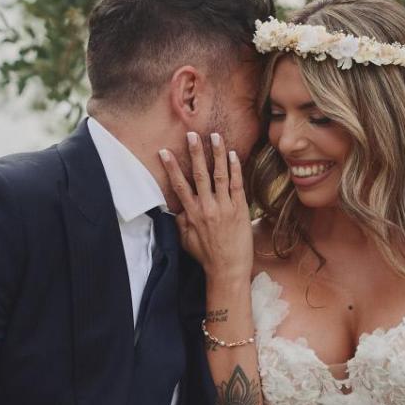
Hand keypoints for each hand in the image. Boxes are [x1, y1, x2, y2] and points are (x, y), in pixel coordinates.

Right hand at [160, 132, 252, 280]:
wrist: (228, 270)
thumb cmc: (206, 257)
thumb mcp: (185, 241)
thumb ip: (180, 222)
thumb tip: (176, 208)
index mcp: (192, 214)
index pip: (179, 185)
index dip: (172, 167)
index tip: (165, 151)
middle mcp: (207, 208)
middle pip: (199, 174)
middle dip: (195, 152)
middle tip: (192, 134)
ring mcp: (225, 208)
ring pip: (219, 175)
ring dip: (216, 154)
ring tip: (215, 136)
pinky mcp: (240, 210)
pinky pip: (237, 185)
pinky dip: (235, 169)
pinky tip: (232, 155)